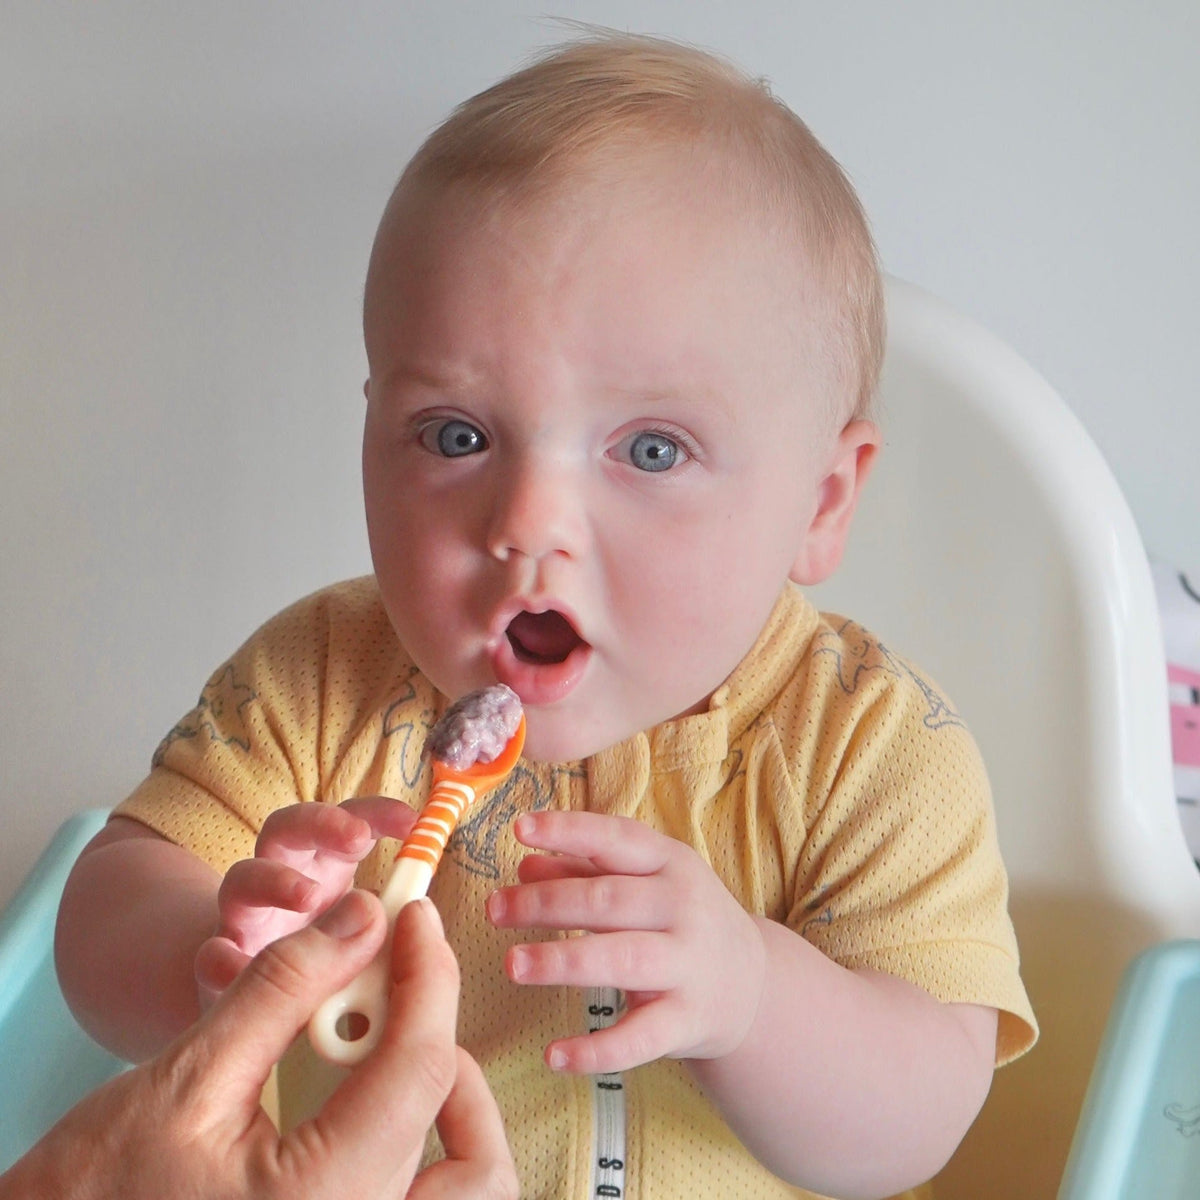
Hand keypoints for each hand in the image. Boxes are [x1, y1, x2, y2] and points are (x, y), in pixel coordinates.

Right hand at [3, 890, 515, 1199]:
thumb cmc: (92, 1193)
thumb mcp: (189, 1076)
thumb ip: (283, 987)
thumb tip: (362, 916)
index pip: (421, 1067)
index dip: (428, 974)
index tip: (415, 915)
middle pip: (465, 1144)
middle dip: (447, 1045)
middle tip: (407, 979)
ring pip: (464, 1188)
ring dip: (453, 1104)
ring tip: (395, 1034)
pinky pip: (417, 1199)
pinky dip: (425, 1141)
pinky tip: (378, 1089)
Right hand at [196, 798, 415, 1003]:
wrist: (245, 1005)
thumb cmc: (319, 960)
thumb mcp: (361, 932)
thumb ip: (384, 918)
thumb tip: (418, 908)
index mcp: (325, 869)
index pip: (349, 824)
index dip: (378, 813)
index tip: (412, 820)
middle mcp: (282, 881)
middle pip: (290, 829)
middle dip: (323, 825)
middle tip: (357, 839)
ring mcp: (246, 919)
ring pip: (244, 879)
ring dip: (275, 880)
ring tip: (307, 896)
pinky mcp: (220, 964)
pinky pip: (210, 955)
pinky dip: (219, 958)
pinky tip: (232, 965)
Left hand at [485, 810, 766, 1073]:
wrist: (751, 985)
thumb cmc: (678, 921)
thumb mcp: (642, 883)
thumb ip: (583, 872)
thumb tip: (525, 865)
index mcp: (670, 863)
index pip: (616, 839)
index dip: (568, 831)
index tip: (520, 829)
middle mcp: (682, 908)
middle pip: (608, 900)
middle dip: (546, 904)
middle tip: (494, 909)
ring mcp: (687, 965)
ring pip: (621, 960)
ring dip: (563, 961)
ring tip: (513, 965)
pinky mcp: (686, 1021)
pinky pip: (639, 1038)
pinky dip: (596, 1050)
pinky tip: (553, 1055)